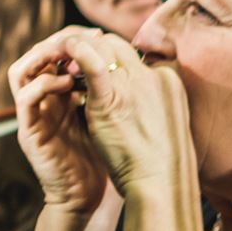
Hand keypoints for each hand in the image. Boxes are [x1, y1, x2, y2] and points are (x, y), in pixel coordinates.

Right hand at [8, 28, 110, 213]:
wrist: (87, 196)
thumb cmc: (103, 157)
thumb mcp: (108, 114)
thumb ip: (107, 89)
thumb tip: (128, 60)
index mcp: (59, 94)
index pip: (53, 53)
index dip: (73, 39)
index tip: (98, 34)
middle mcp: (41, 101)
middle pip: (34, 56)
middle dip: (58, 42)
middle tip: (83, 39)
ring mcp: (32, 116)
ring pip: (19, 71)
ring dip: (43, 57)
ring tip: (71, 56)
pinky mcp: (28, 131)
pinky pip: (25, 98)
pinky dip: (45, 84)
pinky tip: (70, 83)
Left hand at [42, 27, 193, 195]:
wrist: (163, 184)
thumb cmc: (161, 162)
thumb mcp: (161, 122)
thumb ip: (146, 103)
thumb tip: (126, 98)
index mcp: (168, 81)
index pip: (132, 57)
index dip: (108, 58)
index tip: (91, 68)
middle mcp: (154, 76)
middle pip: (116, 46)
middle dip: (91, 47)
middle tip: (69, 60)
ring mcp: (136, 84)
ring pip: (103, 49)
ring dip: (80, 49)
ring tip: (62, 59)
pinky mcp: (113, 98)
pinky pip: (93, 65)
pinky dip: (78, 51)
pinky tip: (65, 48)